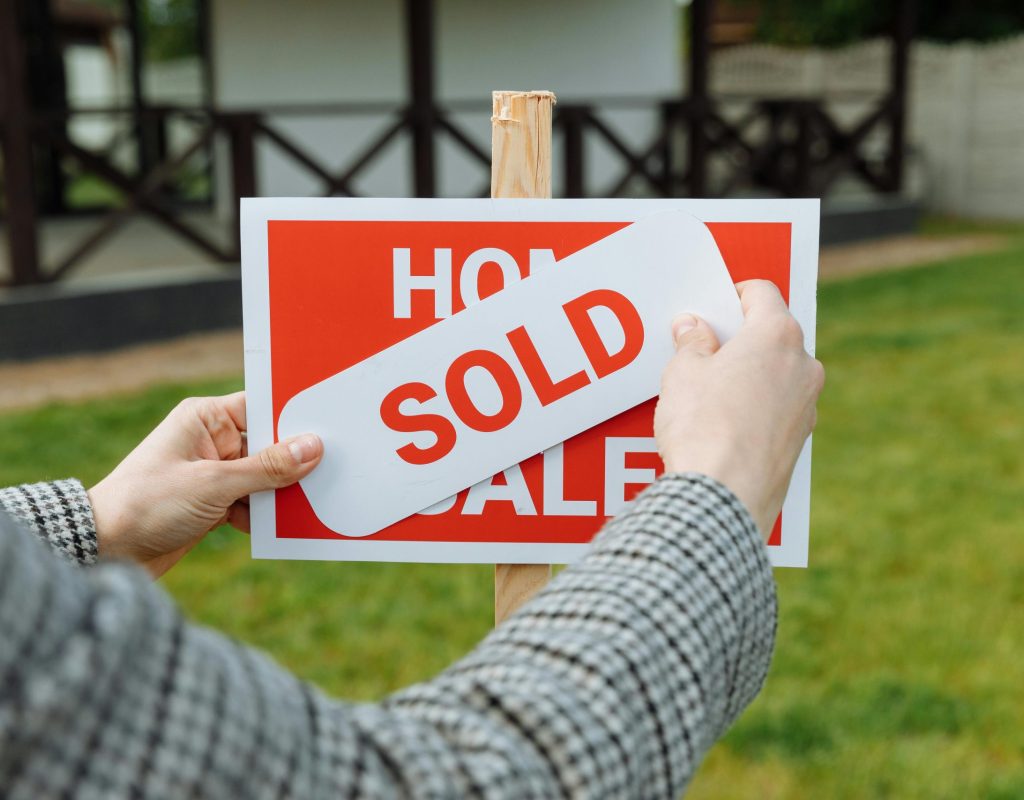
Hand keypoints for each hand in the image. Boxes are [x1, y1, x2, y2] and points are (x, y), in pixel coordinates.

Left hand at [88, 392, 321, 576]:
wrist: (105, 551)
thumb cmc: (147, 504)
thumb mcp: (214, 484)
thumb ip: (267, 468)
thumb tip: (312, 447)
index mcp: (205, 419)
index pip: (262, 407)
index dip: (295, 418)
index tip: (331, 428)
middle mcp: (211, 441)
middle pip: (269, 445)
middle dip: (294, 462)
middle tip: (332, 470)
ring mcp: (214, 472)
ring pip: (265, 476)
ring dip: (281, 493)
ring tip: (309, 503)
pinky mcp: (214, 502)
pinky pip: (254, 501)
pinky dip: (265, 514)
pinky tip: (281, 527)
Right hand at [654, 280, 823, 535]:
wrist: (723, 495)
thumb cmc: (703, 427)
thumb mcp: (683, 373)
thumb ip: (692, 343)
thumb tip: (693, 328)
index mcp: (777, 335)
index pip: (762, 293)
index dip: (732, 295)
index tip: (711, 308)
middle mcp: (803, 365)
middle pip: (772, 335)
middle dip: (739, 338)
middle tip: (702, 350)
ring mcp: (807, 405)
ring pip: (777, 374)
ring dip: (749, 375)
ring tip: (707, 393)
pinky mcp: (799, 441)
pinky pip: (777, 409)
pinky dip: (755, 408)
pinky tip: (722, 425)